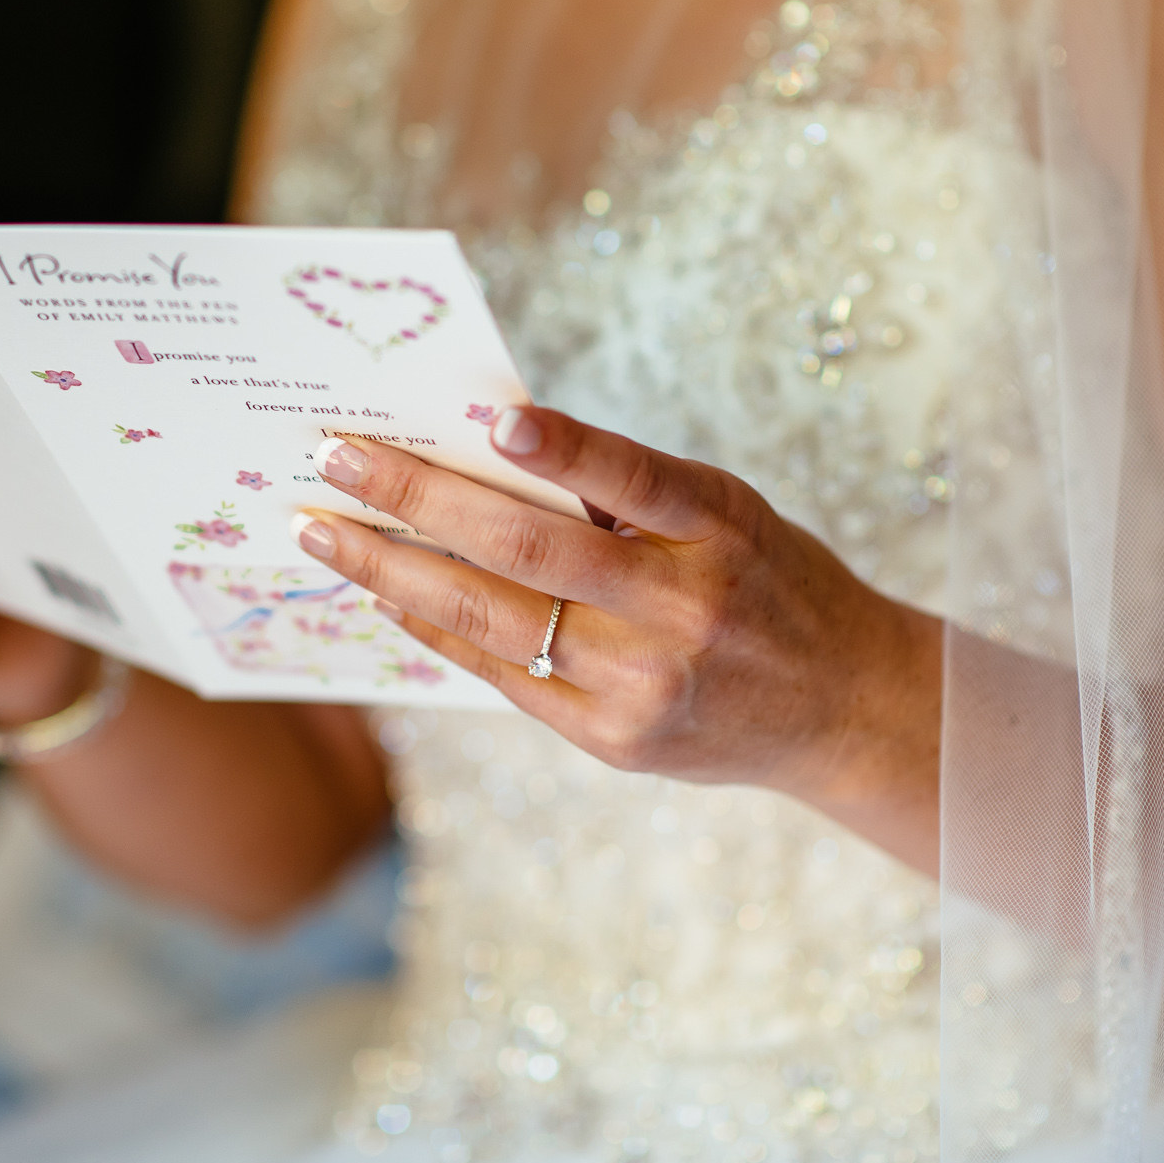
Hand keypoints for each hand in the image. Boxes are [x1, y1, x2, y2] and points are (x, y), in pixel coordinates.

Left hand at [293, 409, 942, 813]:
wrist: (839, 705)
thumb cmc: (766, 580)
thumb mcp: (726, 515)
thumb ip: (629, 493)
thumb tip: (487, 450)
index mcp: (721, 531)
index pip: (635, 479)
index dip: (565, 449)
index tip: (490, 422)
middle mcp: (683, 608)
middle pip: (530, 551)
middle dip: (417, 501)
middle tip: (335, 460)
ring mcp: (644, 683)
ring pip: (493, 618)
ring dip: (393, 570)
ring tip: (325, 532)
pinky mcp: (613, 740)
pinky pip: (503, 675)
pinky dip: (436, 630)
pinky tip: (386, 597)